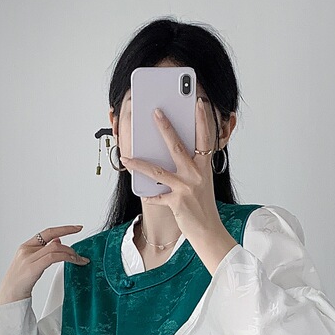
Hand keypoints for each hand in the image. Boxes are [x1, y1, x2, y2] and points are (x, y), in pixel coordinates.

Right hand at [0, 225, 89, 305]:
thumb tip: (58, 240)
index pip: (47, 232)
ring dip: (71, 254)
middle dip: (71, 246)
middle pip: (54, 239)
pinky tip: (74, 262)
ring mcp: (28, 258)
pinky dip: (66, 258)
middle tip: (81, 254)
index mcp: (25, 246)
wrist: (8, 297)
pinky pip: (53, 257)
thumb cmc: (19, 283)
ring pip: (55, 248)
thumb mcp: (31, 263)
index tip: (77, 228)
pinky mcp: (32, 268)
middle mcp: (26, 250)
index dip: (64, 229)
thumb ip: (43, 251)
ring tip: (80, 261)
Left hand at [119, 98, 223, 239]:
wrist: (209, 231)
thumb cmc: (203, 205)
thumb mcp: (201, 182)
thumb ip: (190, 167)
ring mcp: (186, 188)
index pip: (205, 138)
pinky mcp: (177, 202)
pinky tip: (142, 193)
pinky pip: (156, 196)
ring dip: (139, 164)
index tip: (198, 103)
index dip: (202, 119)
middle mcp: (196, 174)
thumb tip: (170, 155)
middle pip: (177, 146)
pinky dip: (148, 196)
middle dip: (165, 127)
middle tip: (155, 112)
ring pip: (158, 171)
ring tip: (126, 157)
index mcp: (204, 167)